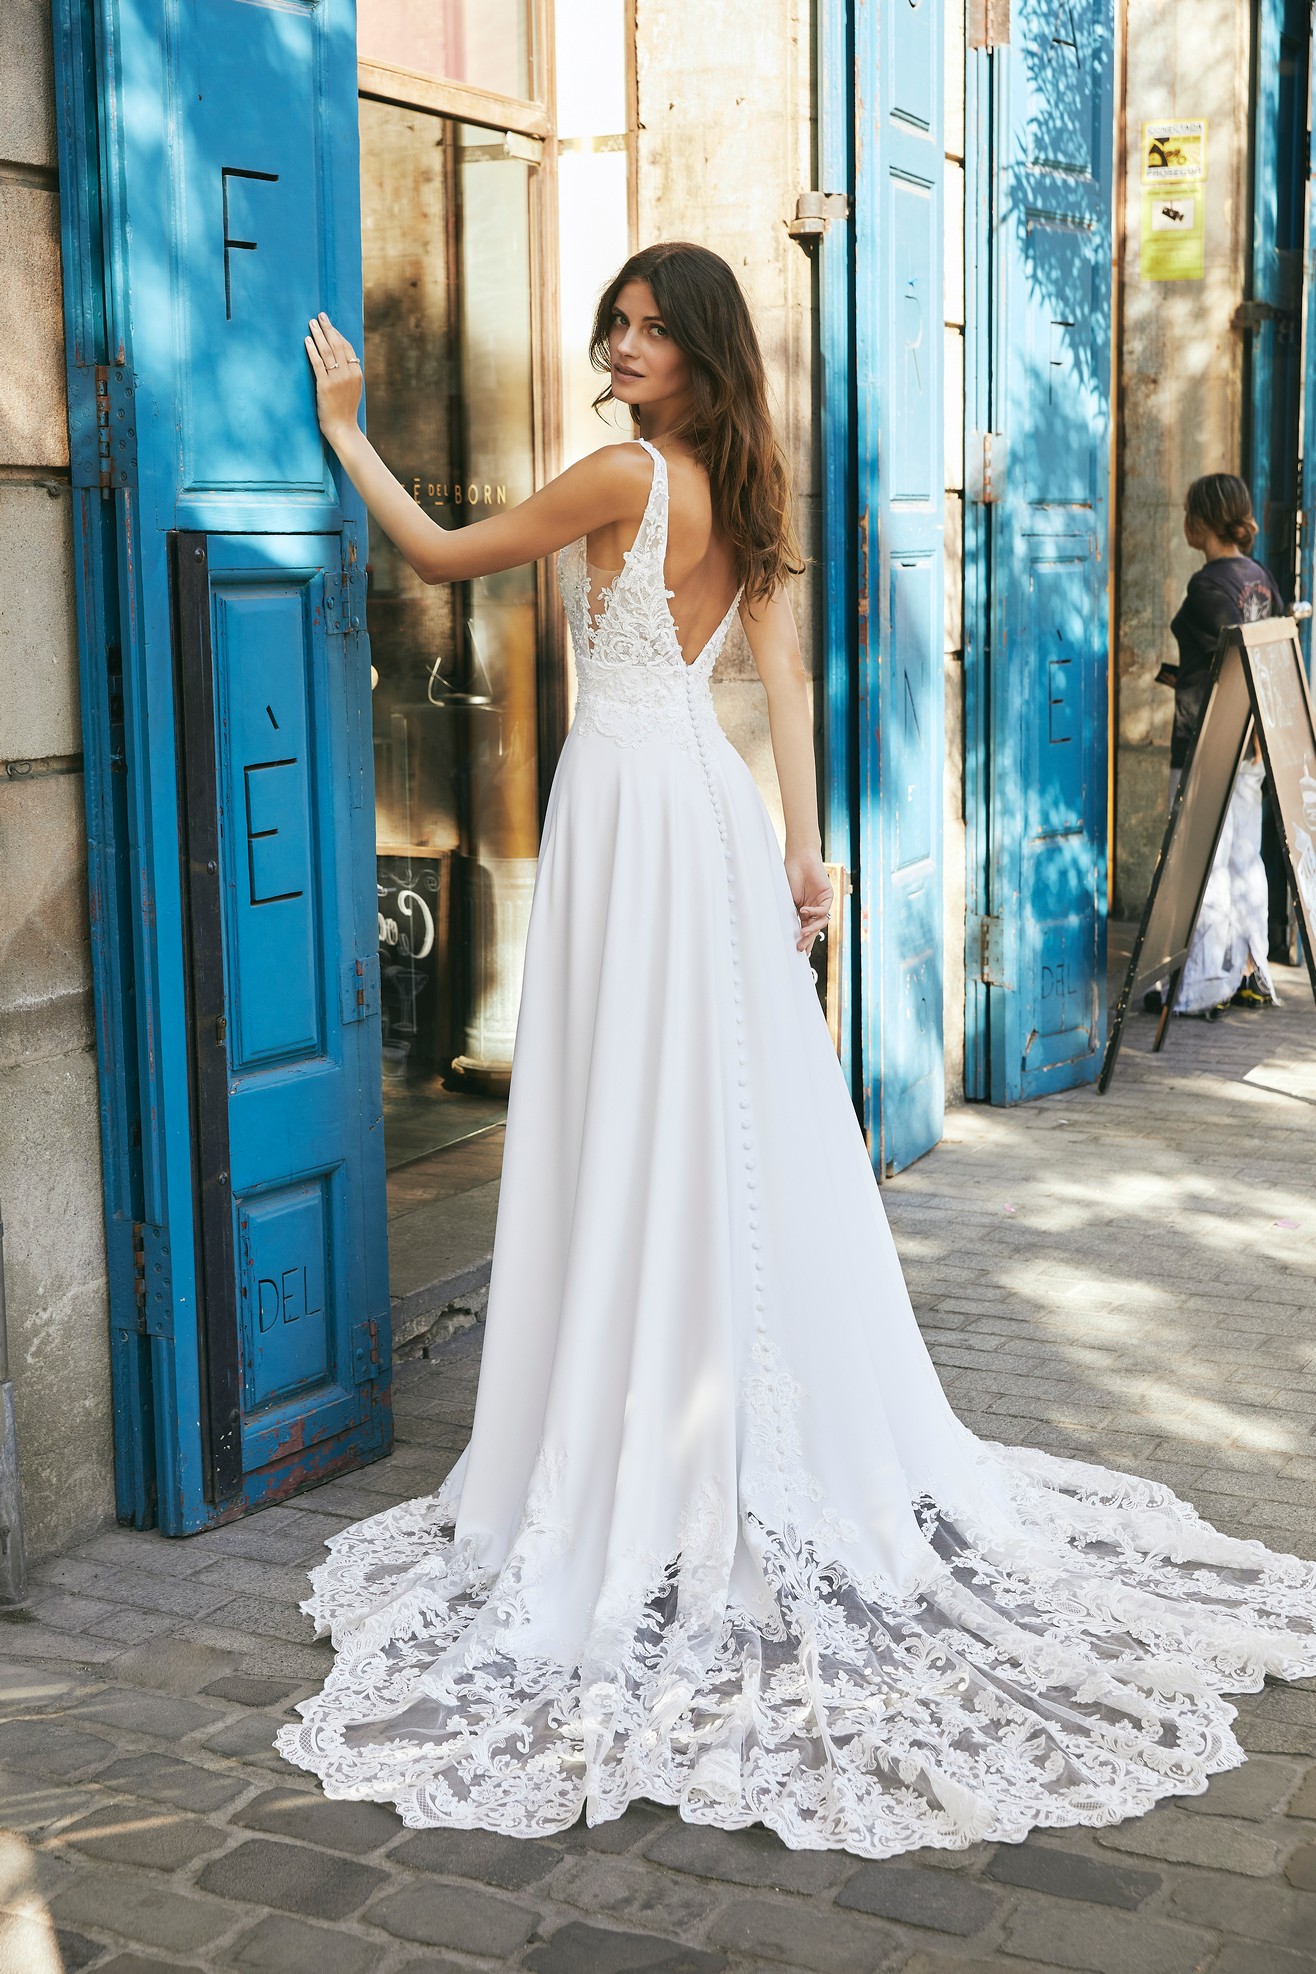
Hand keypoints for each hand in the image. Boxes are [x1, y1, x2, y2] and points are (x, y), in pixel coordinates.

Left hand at [305, 312, 362, 446]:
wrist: (342, 429)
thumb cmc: (345, 411)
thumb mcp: (352, 390)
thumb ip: (349, 375)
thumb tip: (341, 360)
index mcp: (357, 374)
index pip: (347, 348)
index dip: (338, 334)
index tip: (330, 325)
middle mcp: (349, 374)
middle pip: (337, 345)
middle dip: (328, 328)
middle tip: (320, 316)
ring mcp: (337, 379)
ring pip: (327, 351)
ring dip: (318, 335)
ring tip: (311, 323)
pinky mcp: (325, 386)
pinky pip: (318, 363)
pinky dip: (312, 350)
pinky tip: (307, 340)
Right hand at [785, 846, 832, 954]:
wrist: (799, 860)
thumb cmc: (790, 876)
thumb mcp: (788, 899)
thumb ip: (790, 914)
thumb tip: (786, 931)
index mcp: (803, 910)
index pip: (804, 928)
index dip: (803, 940)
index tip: (798, 952)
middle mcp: (814, 908)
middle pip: (813, 928)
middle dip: (807, 940)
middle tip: (800, 948)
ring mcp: (821, 903)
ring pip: (820, 922)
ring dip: (811, 929)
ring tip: (802, 934)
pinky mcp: (828, 896)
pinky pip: (823, 910)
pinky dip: (814, 912)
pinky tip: (804, 911)